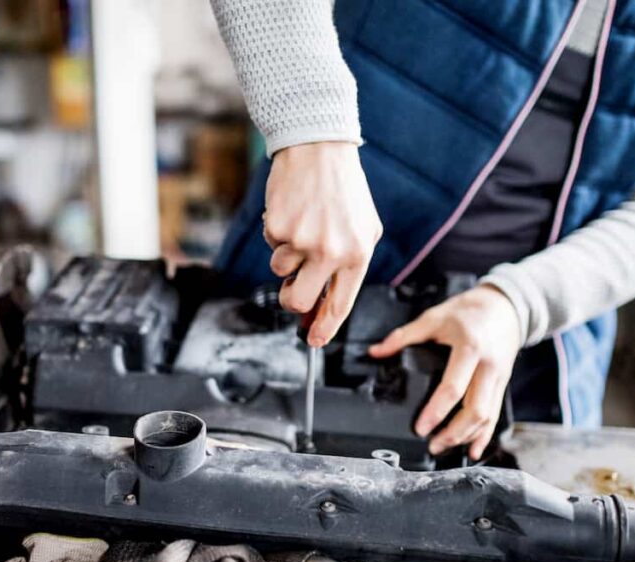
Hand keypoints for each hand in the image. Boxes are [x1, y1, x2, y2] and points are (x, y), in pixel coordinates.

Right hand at [264, 142, 382, 345]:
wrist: (319, 148)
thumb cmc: (343, 191)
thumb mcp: (363, 230)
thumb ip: (348, 269)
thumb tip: (320, 308)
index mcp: (358, 254)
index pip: (340, 304)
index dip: (325, 327)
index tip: (313, 341)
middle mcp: (331, 251)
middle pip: (300, 301)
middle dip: (291, 301)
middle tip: (291, 289)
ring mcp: (302, 240)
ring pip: (280, 272)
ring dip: (286, 256)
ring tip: (301, 226)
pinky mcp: (279, 228)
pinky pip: (271, 245)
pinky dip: (277, 233)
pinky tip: (292, 211)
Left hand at [369, 285, 521, 459]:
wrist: (504, 306)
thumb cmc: (468, 311)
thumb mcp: (434, 317)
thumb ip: (404, 336)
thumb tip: (376, 351)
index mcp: (470, 347)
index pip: (453, 387)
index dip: (436, 411)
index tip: (421, 428)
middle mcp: (488, 366)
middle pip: (475, 410)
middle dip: (454, 433)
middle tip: (432, 445)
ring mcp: (499, 377)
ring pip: (487, 416)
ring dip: (466, 436)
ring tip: (443, 447)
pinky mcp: (503, 384)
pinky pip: (495, 414)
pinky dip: (484, 435)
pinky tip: (473, 449)